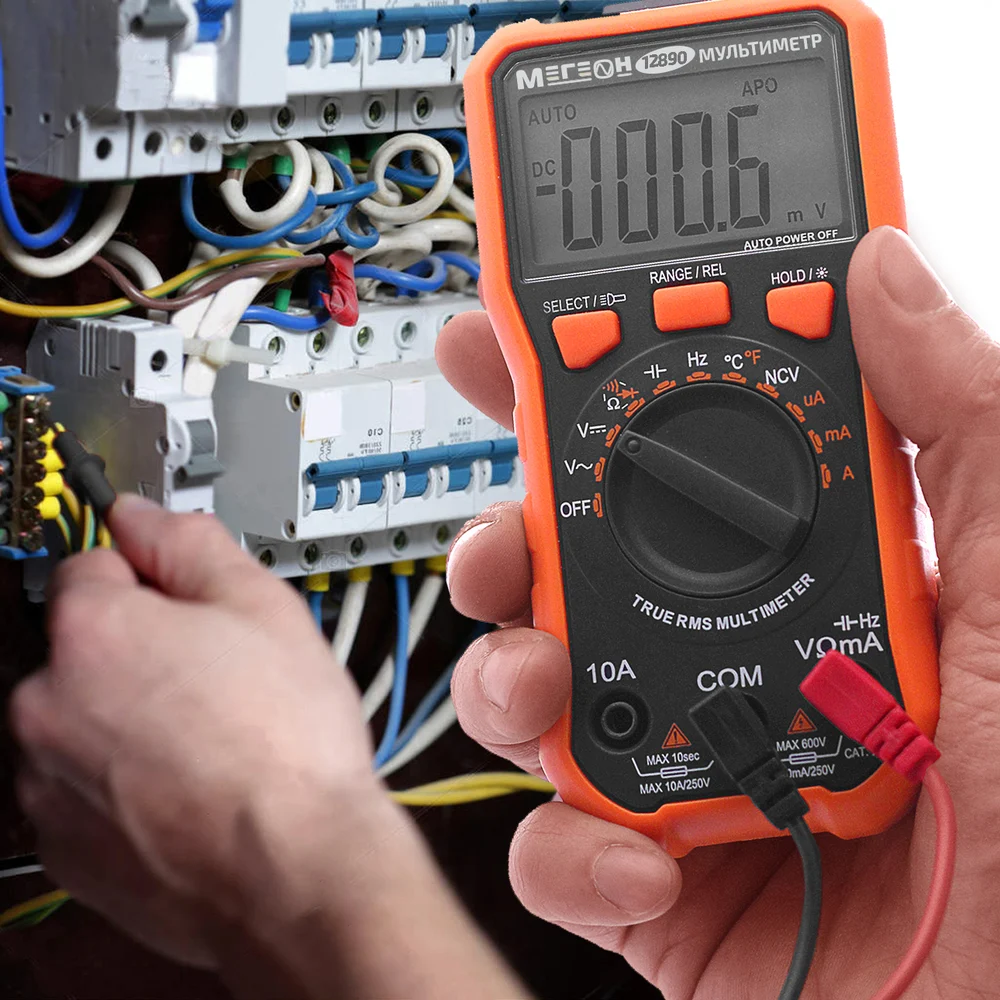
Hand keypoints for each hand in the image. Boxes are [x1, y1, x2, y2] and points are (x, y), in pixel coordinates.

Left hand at [9, 499, 380, 967]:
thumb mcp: (263, 606)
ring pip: (84, 719)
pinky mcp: (63, 846)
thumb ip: (191, 544)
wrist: (294, 868)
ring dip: (130, 717)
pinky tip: (191, 785)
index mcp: (92, 632)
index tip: (181, 597)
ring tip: (212, 737)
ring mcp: (48, 782)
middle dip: (141, 650)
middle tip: (217, 674)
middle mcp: (47, 705)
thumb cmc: (286, 745)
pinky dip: (124, 781)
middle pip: (85, 646)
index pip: (91, 563)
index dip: (149, 574)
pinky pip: (85, 787)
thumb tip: (145, 516)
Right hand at [437, 227, 999, 998]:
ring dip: (511, 675)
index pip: (693, 445)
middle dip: (513, 522)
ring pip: (536, 676)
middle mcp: (733, 649)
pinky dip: (571, 846)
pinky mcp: (648, 864)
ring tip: (544, 690)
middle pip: (583, 552)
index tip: (535, 327)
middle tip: (500, 522)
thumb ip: (961, 422)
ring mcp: (682, 752)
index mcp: (812, 570)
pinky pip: (556, 836)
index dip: (608, 379)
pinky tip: (642, 861)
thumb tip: (883, 270)